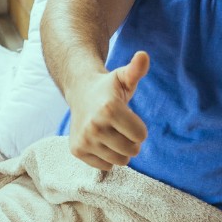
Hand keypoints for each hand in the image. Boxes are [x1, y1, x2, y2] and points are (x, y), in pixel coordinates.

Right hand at [67, 51, 149, 170]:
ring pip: (119, 161)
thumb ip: (136, 69)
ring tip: (111, 134)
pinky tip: (100, 141)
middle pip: (132, 151)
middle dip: (131, 140)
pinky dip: (106, 157)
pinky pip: (105, 166)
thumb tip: (143, 56)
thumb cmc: (108, 88)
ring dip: (120, 150)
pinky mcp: (77, 151)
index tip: (128, 117)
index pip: (141, 135)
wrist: (80, 93)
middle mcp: (94, 126)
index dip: (139, 128)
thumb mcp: (123, 77)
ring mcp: (84, 140)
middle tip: (120, 127)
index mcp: (109, 109)